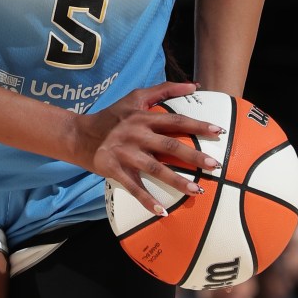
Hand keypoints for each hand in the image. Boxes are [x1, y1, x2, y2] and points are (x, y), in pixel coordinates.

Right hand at [76, 81, 222, 212]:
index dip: (197, 125)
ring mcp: (125, 153)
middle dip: (193, 156)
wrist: (79, 134)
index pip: (175, 120)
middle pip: (169, 145)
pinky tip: (162, 211)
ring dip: (177, 180)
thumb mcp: (135, 97)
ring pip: (155, 168)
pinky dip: (147, 199)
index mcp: (143, 117)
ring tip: (197, 190)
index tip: (218, 132)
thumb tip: (193, 86)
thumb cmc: (112, 116)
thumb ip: (164, 89)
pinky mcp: (114, 169)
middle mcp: (136, 134)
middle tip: (215, 165)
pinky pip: (133, 187)